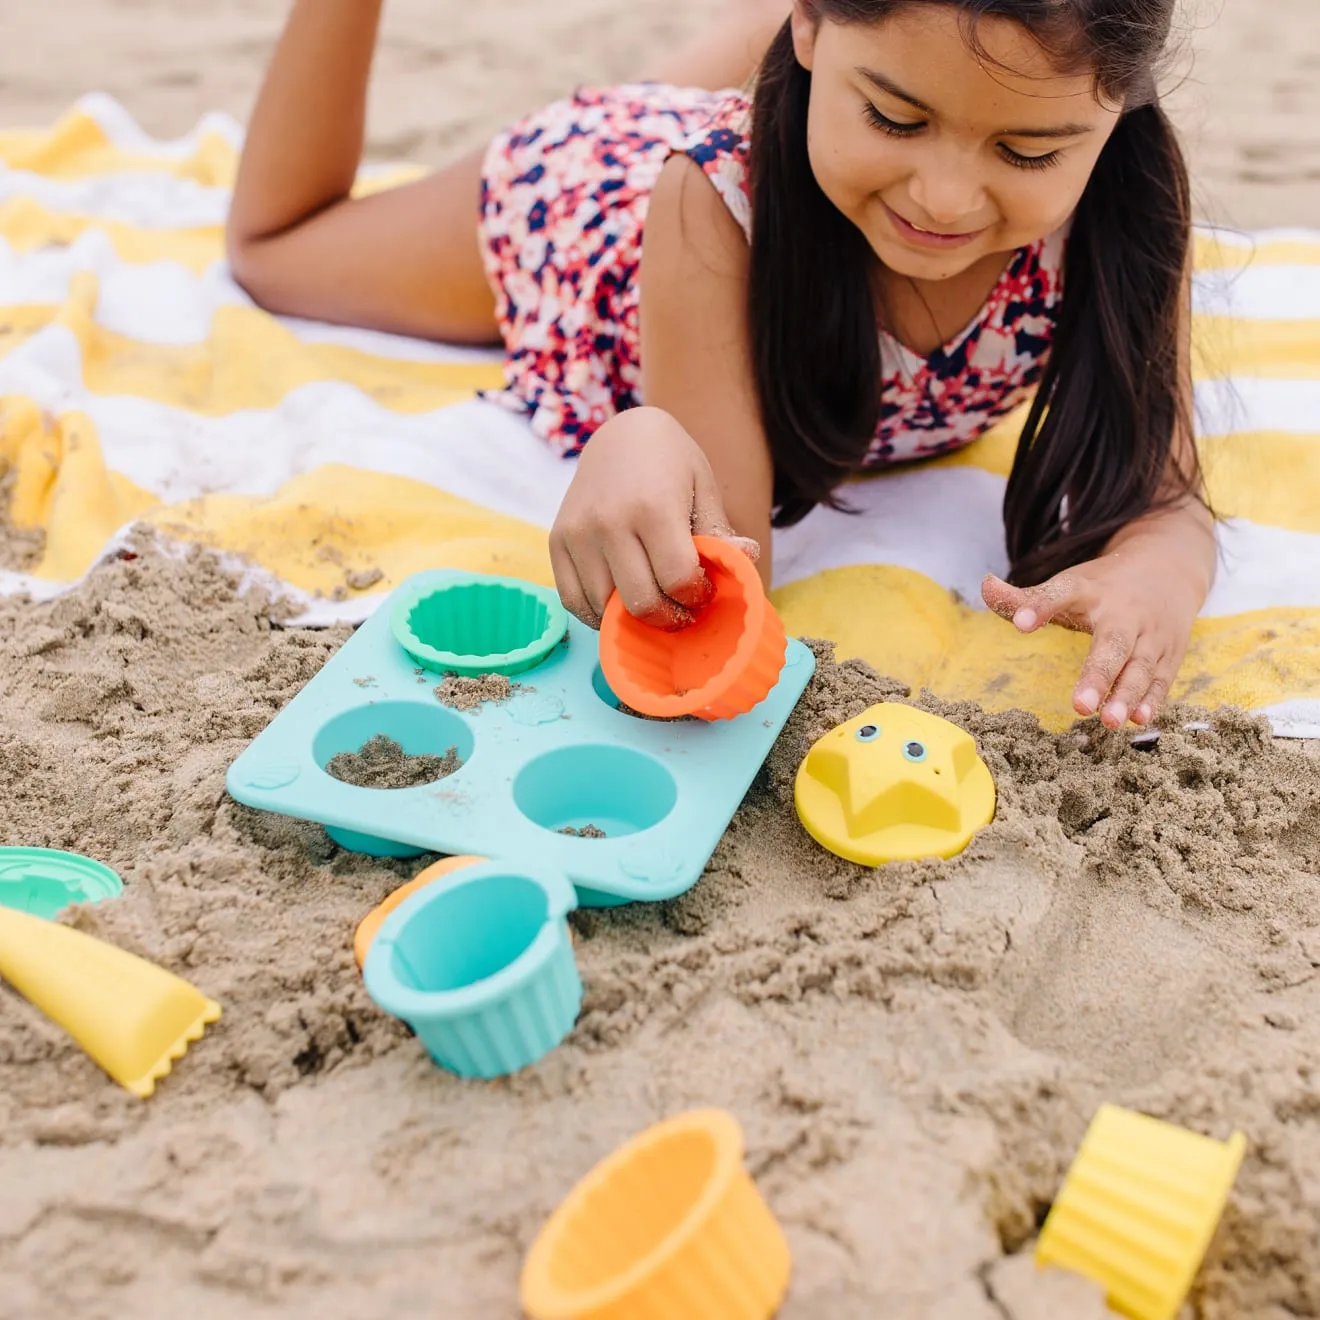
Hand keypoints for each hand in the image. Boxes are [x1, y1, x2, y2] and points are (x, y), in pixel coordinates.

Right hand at [550, 407, 758, 629]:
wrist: (620, 434)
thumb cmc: (671, 463)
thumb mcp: (703, 487)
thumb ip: (719, 530)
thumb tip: (747, 559)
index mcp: (653, 507)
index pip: (677, 579)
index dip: (696, 596)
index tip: (702, 590)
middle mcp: (609, 522)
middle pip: (640, 602)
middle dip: (668, 617)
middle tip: (680, 607)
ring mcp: (578, 534)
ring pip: (604, 608)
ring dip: (632, 618)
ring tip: (653, 601)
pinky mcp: (557, 541)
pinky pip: (573, 600)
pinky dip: (597, 613)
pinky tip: (619, 603)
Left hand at [981, 543, 1206, 729]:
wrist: (1169, 567)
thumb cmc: (1104, 586)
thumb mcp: (1069, 584)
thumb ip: (1028, 597)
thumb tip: (985, 587)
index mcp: (1091, 590)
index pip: (1062, 593)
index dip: (1040, 606)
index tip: (1020, 623)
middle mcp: (1125, 612)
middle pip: (1112, 643)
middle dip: (1097, 675)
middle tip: (1078, 706)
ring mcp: (1152, 633)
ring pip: (1141, 666)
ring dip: (1127, 695)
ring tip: (1109, 722)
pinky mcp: (1171, 652)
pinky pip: (1162, 678)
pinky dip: (1153, 698)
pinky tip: (1139, 719)